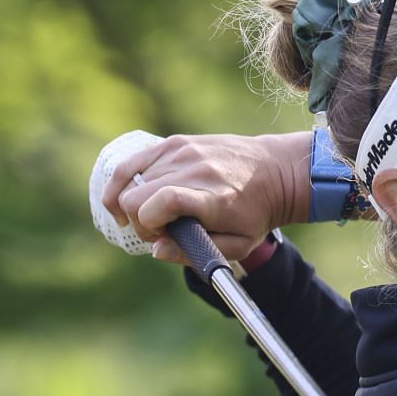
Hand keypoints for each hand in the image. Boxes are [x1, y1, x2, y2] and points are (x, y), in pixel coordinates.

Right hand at [99, 131, 311, 265]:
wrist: (276, 170)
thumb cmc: (256, 213)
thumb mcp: (239, 245)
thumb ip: (195, 252)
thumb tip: (155, 249)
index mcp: (213, 199)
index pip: (164, 202)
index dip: (150, 224)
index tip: (159, 237)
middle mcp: (195, 171)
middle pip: (136, 196)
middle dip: (138, 222)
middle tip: (158, 232)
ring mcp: (182, 152)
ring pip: (129, 182)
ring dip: (132, 205)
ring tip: (150, 218)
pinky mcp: (174, 143)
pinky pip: (130, 163)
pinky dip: (120, 184)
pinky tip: (122, 200)